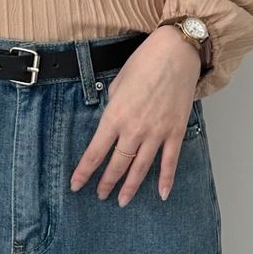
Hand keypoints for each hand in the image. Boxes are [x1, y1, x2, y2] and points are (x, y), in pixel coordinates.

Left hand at [69, 25, 202, 206]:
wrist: (176, 53)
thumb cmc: (144, 62)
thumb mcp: (118, 83)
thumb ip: (114, 107)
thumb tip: (113, 121)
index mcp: (115, 116)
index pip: (95, 152)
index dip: (84, 172)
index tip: (76, 185)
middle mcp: (134, 129)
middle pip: (117, 164)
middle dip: (107, 182)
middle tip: (100, 195)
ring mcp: (157, 133)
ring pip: (141, 168)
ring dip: (130, 187)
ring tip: (123, 200)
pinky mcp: (175, 131)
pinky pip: (170, 161)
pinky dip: (165, 179)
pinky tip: (161, 194)